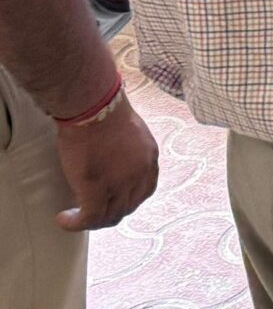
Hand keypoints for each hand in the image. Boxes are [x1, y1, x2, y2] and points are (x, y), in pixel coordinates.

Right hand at [54, 93, 158, 230]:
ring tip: (74, 218)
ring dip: (90, 222)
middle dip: (108, 214)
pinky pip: (89, 218)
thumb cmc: (105, 112)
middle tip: (88, 213)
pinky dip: (75, 224)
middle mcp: (140, 174)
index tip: (111, 202)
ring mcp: (120, 183)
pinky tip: (63, 219)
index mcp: (149, 158)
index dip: (127, 201)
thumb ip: (128, 152)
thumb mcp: (130, 132)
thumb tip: (113, 163)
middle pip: (126, 208)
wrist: (94, 108)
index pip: (145, 191)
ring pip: (108, 217)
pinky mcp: (97, 189)